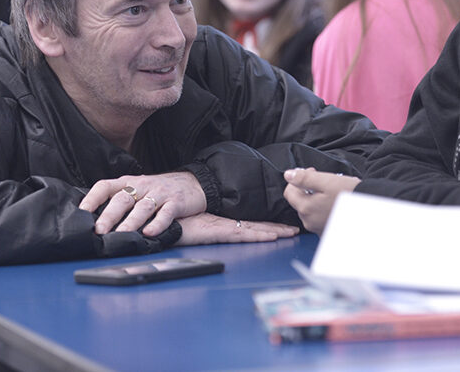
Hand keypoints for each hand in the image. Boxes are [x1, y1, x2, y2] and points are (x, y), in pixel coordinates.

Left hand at [80, 172, 206, 236]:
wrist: (193, 183)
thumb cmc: (158, 191)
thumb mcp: (137, 190)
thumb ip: (119, 202)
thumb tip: (93, 222)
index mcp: (128, 183)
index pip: (106, 186)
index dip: (92, 198)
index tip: (81, 213)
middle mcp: (142, 186)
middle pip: (122, 199)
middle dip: (109, 215)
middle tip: (99, 230)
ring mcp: (159, 194)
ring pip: (143, 207)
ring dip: (131, 222)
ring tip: (121, 235)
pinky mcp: (176, 202)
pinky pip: (166, 213)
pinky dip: (158, 224)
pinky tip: (150, 233)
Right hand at [175, 213, 298, 245]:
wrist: (163, 223)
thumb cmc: (176, 226)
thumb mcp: (196, 232)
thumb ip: (207, 234)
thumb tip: (213, 237)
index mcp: (223, 225)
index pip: (250, 225)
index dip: (267, 226)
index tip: (282, 228)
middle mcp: (227, 225)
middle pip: (258, 226)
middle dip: (278, 227)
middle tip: (295, 228)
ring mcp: (224, 227)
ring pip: (256, 229)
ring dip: (275, 231)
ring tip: (291, 232)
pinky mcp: (220, 232)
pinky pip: (244, 234)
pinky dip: (260, 234)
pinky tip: (272, 236)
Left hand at [282, 167, 359, 233]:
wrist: (369, 209)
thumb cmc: (350, 195)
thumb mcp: (326, 181)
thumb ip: (304, 178)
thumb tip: (288, 175)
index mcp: (306, 208)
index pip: (289, 192)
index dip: (298, 180)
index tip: (311, 174)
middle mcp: (309, 221)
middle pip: (299, 201)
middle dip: (307, 189)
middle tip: (323, 181)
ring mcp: (318, 228)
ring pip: (309, 210)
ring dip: (316, 199)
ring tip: (331, 192)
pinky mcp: (327, 232)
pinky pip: (319, 218)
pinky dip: (323, 209)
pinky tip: (334, 203)